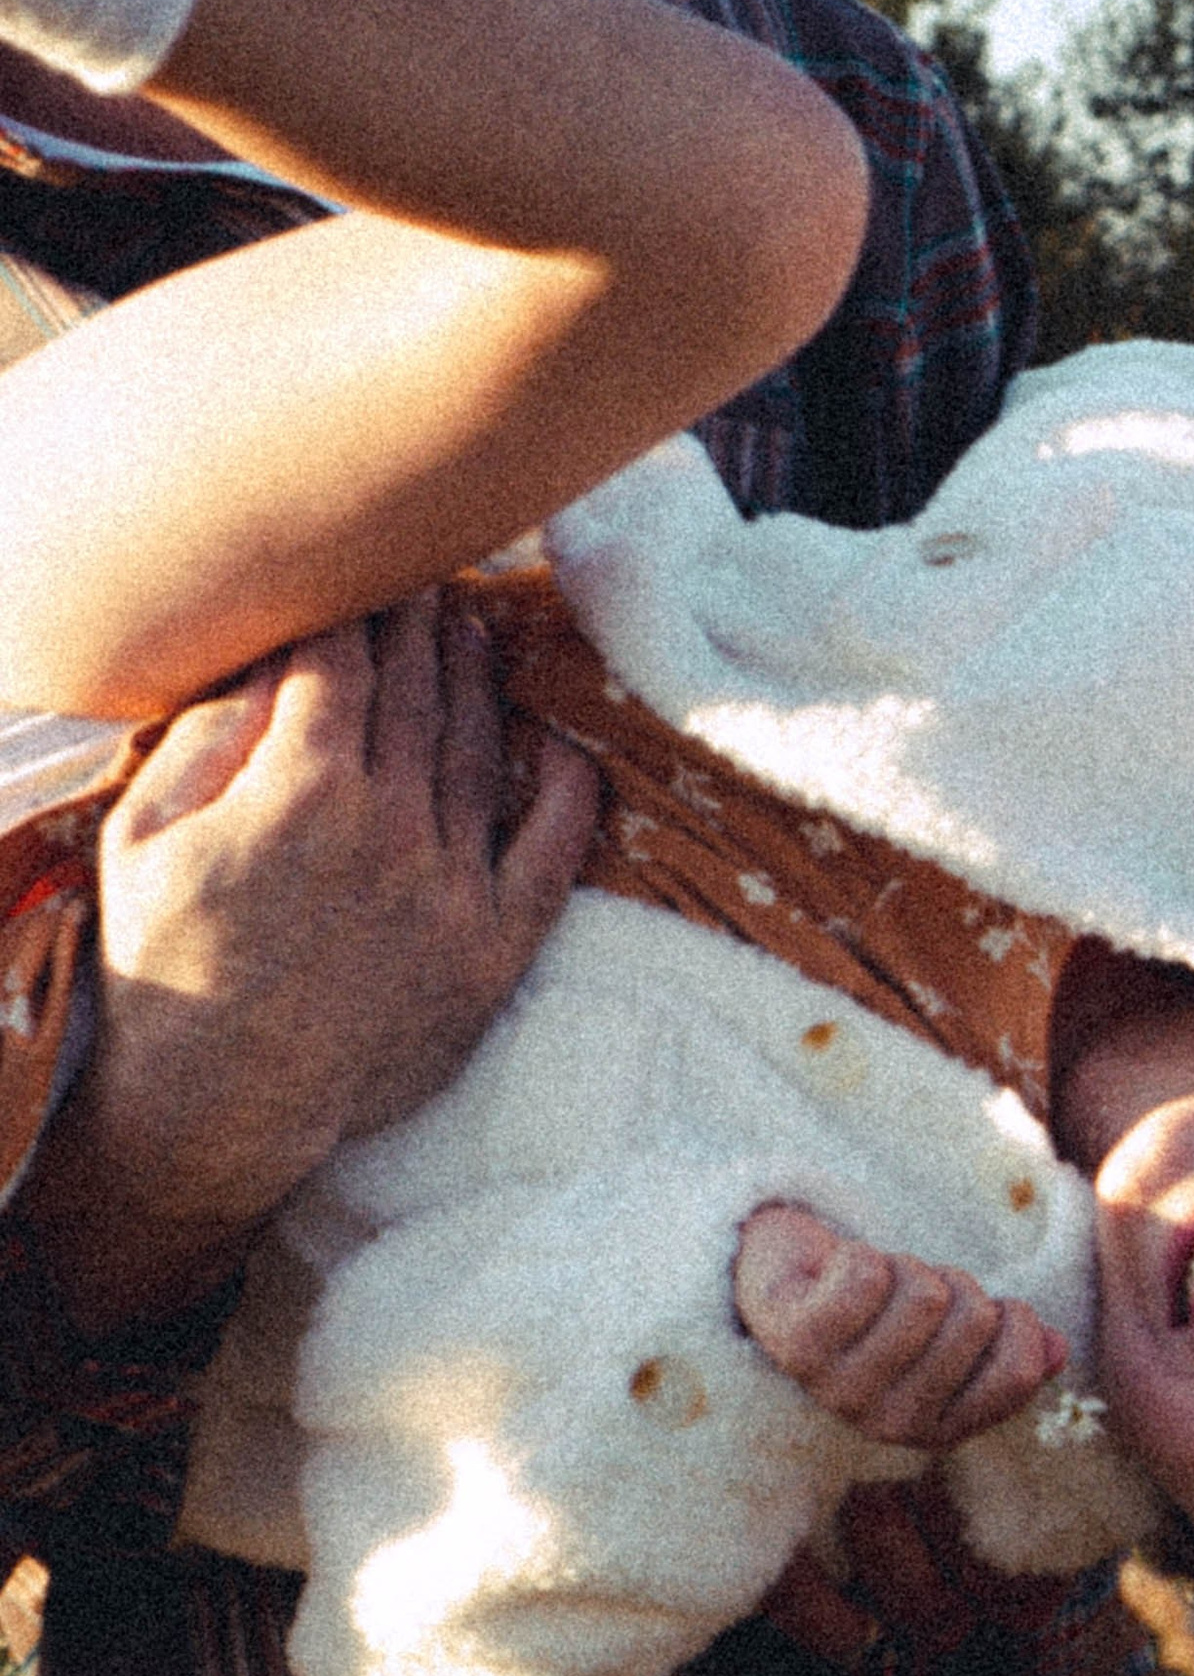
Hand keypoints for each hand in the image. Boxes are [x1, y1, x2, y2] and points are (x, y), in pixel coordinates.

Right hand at [21, 594, 595, 1330]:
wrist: (221, 1104)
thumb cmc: (168, 964)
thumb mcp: (146, 833)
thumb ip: (211, 735)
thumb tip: (272, 655)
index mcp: (302, 784)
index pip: (347, 655)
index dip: (357, 602)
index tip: (365, 572)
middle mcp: (392, 823)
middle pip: (419, 688)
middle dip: (422, 622)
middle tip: (429, 578)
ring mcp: (452, 885)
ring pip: (480, 748)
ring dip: (481, 679)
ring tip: (476, 632)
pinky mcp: (495, 946)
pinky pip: (554, 849)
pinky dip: (565, 787)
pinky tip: (561, 743)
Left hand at [734, 1203, 1064, 1450]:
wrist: (787, 1284)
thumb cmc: (882, 1310)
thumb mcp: (956, 1333)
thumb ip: (1013, 1348)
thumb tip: (1056, 1352)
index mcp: (938, 1430)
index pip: (1018, 1372)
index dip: (1012, 1317)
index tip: (977, 1308)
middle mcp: (890, 1424)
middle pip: (974, 1320)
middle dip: (953, 1284)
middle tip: (910, 1293)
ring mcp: (841, 1389)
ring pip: (924, 1295)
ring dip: (907, 1267)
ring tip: (876, 1284)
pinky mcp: (799, 1344)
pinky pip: (866, 1278)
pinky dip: (862, 1254)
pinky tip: (837, 1273)